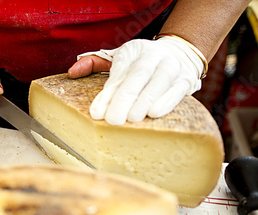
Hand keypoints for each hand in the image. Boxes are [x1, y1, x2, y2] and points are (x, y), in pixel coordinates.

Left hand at [68, 37, 203, 124]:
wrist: (179, 53)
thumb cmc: (139, 64)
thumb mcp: (118, 58)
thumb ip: (94, 64)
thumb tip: (72, 72)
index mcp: (133, 51)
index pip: (118, 74)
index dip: (107, 95)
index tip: (97, 113)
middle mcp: (152, 57)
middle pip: (137, 77)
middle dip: (124, 99)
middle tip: (113, 120)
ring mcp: (171, 67)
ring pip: (158, 83)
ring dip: (144, 101)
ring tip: (131, 118)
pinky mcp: (185, 80)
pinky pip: (176, 90)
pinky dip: (166, 101)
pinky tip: (154, 113)